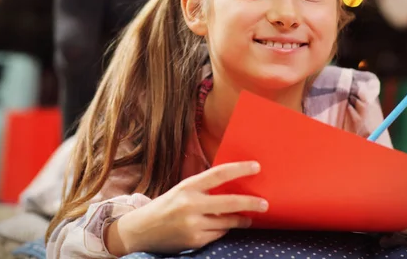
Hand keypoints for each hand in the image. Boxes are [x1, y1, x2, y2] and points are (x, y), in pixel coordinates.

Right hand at [109, 161, 267, 254]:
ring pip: (226, 222)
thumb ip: (204, 189)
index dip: (239, 169)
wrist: (141, 230)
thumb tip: (233, 185)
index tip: (256, 167)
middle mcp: (190, 204)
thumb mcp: (182, 190)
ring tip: (248, 219)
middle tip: (265, 204)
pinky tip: (221, 228)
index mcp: (188, 186)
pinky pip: (218, 234)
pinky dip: (222, 230)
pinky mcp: (194, 240)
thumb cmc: (166, 206)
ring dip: (240, 220)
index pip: (219, 174)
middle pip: (229, 202)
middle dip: (250, 203)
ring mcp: (192, 224)